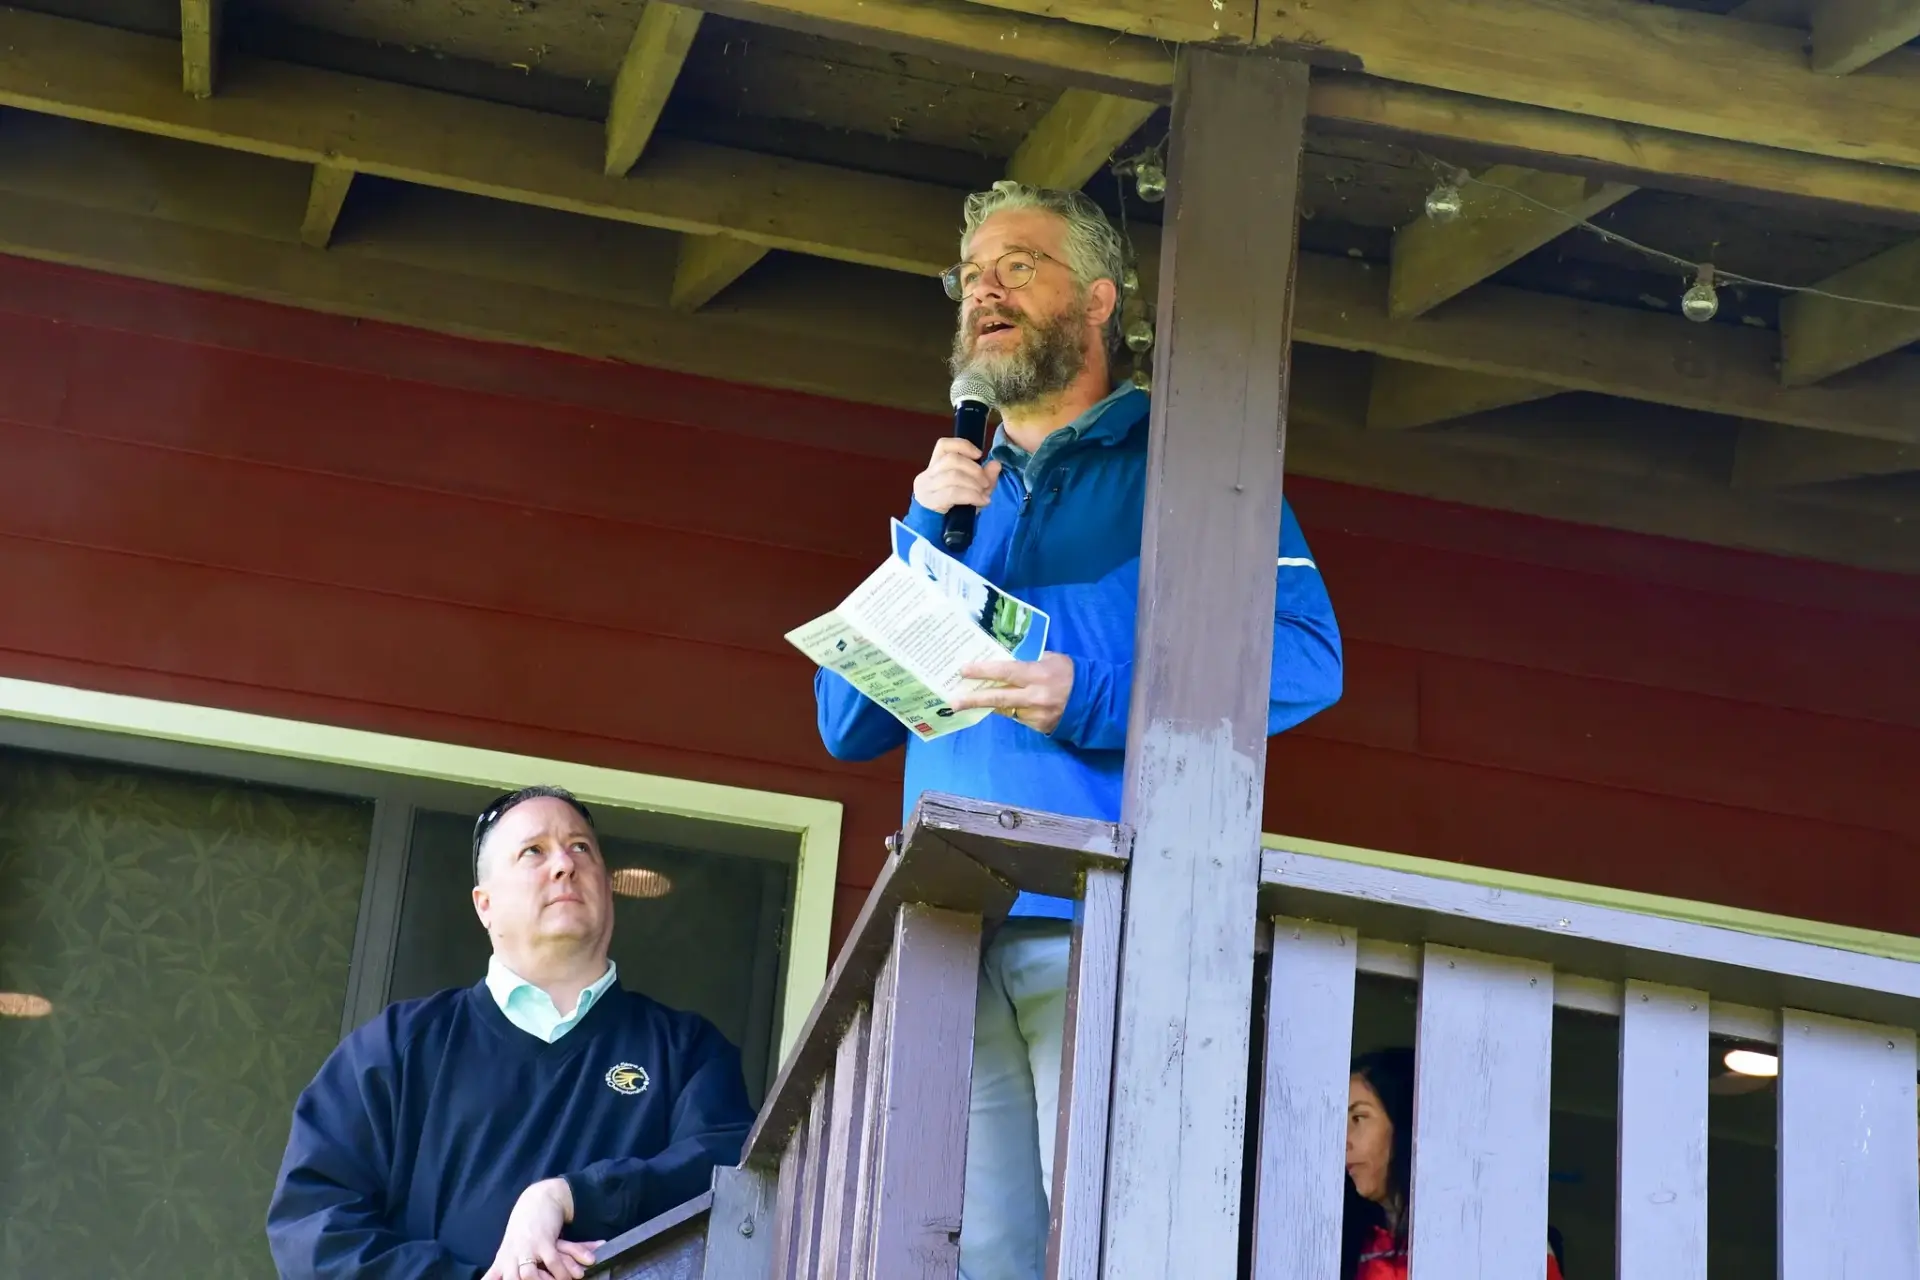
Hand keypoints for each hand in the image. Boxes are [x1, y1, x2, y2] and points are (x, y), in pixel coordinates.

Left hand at [482, 1178, 602, 1279]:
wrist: (539, 1199)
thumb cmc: (524, 1227)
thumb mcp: (509, 1248)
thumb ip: (502, 1268)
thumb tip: (492, 1278)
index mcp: (502, 1260)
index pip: (490, 1279)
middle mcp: (512, 1256)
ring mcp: (528, 1248)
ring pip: (529, 1275)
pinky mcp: (545, 1241)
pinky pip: (553, 1263)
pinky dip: (561, 1273)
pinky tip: (567, 1278)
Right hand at [912, 437, 1001, 514]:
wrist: (936, 535)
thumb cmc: (954, 512)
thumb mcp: (973, 491)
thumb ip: (985, 478)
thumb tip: (996, 464)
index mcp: (934, 468)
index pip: (943, 446)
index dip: (963, 445)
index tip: (979, 455)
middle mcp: (926, 475)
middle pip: (951, 459)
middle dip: (974, 469)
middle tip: (986, 483)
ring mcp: (926, 488)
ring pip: (953, 476)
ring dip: (973, 484)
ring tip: (983, 494)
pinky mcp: (930, 501)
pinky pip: (953, 493)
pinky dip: (972, 495)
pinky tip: (982, 502)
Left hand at [953, 654, 1074, 735]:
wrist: (1093, 700)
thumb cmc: (1069, 673)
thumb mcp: (1051, 659)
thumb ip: (1028, 660)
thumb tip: (1004, 660)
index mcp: (1037, 674)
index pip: (1005, 671)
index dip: (983, 671)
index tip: (963, 670)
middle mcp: (1034, 695)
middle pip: (998, 697)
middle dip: (973, 699)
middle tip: (954, 701)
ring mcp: (1036, 714)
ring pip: (1005, 709)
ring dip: (990, 704)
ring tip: (972, 700)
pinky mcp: (1038, 726)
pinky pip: (1018, 717)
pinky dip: (1011, 710)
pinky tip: (1009, 704)